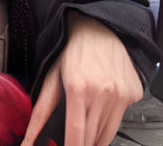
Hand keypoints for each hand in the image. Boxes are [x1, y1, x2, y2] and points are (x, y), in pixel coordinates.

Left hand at [20, 13, 142, 145]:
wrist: (99, 29)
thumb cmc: (74, 52)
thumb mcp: (51, 80)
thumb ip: (39, 114)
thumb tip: (28, 141)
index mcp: (79, 88)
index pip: (76, 135)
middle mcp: (103, 91)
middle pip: (92, 139)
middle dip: (82, 143)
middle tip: (75, 137)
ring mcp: (121, 92)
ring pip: (108, 133)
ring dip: (96, 136)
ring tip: (87, 124)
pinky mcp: (133, 92)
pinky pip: (122, 117)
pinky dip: (111, 118)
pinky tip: (104, 104)